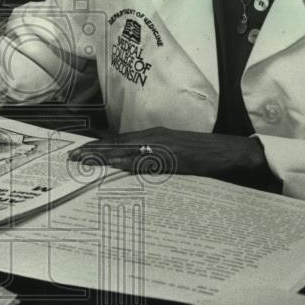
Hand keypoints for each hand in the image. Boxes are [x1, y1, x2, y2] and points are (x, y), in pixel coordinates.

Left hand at [68, 127, 276, 188]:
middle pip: (118, 143)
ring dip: (104, 155)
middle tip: (73, 156)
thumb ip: (156, 160)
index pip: (120, 141)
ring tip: (85, 160)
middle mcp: (156, 137)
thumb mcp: (175, 156)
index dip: (99, 146)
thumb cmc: (205, 155)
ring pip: (127, 149)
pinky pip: (147, 160)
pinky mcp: (173, 156)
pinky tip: (115, 165)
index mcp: (155, 137)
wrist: (231, 152)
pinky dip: (130, 162)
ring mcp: (164, 145)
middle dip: (94, 150)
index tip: (81, 151)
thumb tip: (136, 168)